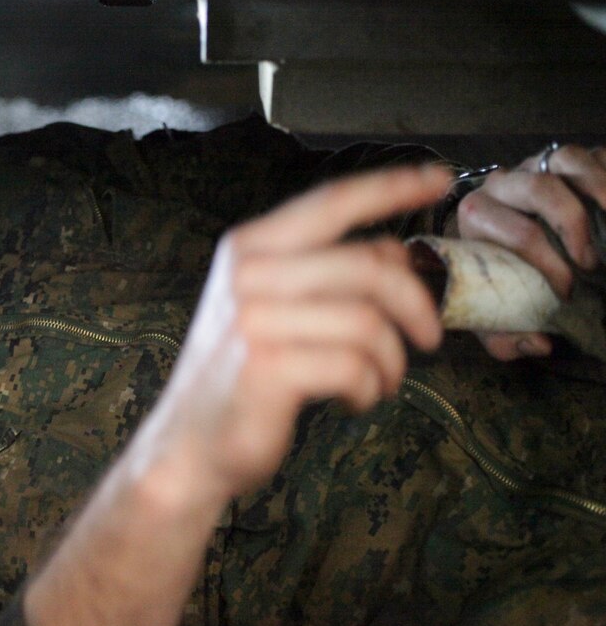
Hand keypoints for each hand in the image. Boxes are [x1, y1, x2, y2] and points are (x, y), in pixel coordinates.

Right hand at [145, 167, 447, 496]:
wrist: (187, 445)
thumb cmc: (238, 376)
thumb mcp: (274, 309)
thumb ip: (326, 273)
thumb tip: (396, 249)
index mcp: (249, 247)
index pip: (332, 203)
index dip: (391, 187)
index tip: (438, 180)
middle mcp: (248, 274)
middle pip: (369, 266)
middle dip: (416, 305)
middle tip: (429, 338)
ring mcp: (255, 320)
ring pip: (370, 323)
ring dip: (391, 362)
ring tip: (379, 382)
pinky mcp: (268, 367)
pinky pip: (356, 367)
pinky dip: (370, 390)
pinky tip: (352, 400)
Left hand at [456, 145, 605, 359]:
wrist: (507, 246)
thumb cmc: (502, 278)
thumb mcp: (494, 311)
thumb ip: (505, 336)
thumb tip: (538, 345)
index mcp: (476, 216)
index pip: (516, 232)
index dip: (549, 264)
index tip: (570, 292)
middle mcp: (501, 184)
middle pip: (539, 188)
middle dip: (572, 227)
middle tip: (590, 264)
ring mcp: (533, 164)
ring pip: (565, 161)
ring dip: (597, 193)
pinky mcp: (563, 157)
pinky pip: (587, 154)